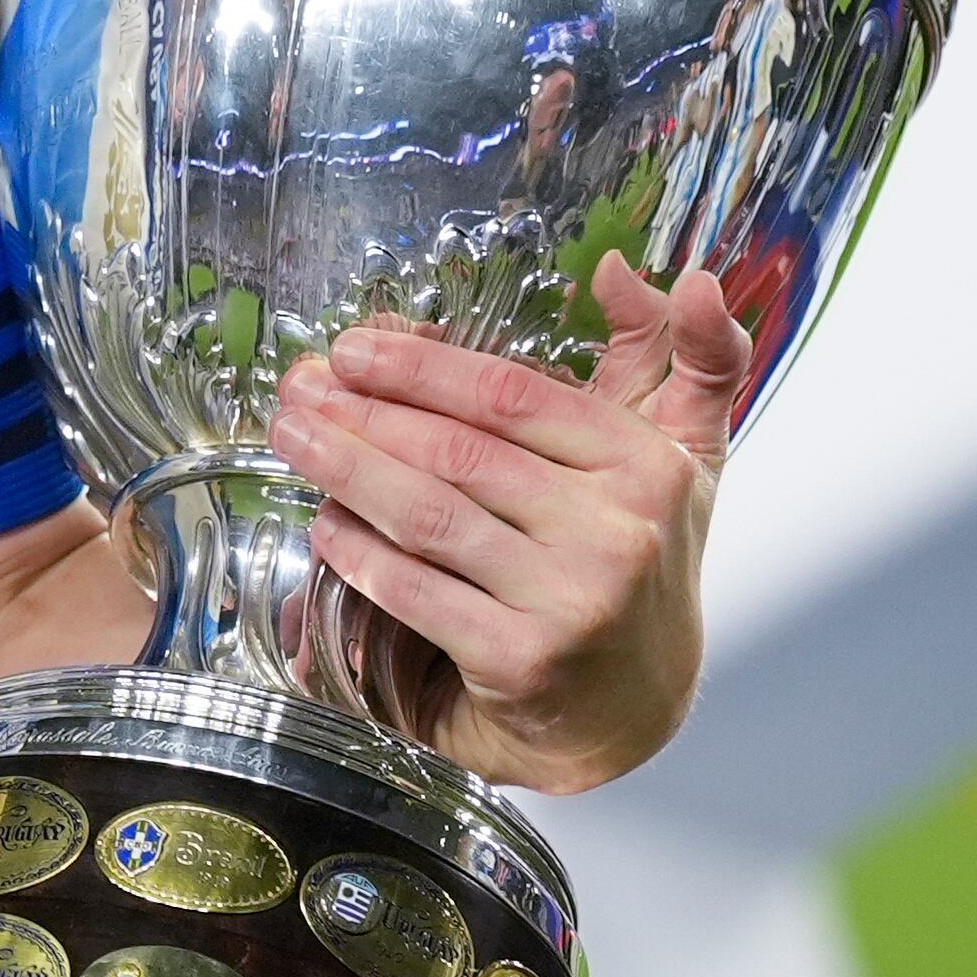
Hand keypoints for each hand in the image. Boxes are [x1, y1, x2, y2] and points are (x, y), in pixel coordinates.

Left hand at [269, 251, 750, 792]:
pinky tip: (324, 524)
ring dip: (346, 470)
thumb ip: (678, 353)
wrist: (636, 707)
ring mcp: (571, 600)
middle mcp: (618, 531)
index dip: (420, 367)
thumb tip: (622, 268)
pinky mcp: (523, 662)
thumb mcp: (684, 453)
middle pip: (458, 452)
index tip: (352, 350)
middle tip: (300, 389)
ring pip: (430, 515)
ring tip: (293, 437)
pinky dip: (361, 554)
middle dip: (363, 413)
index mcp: (647, 464)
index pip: (511, 396)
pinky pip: (419, 592)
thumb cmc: (641, 561)